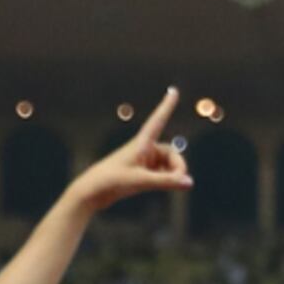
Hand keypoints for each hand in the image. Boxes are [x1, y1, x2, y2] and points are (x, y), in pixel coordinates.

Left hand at [64, 89, 193, 213]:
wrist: (93, 192)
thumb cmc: (113, 181)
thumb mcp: (141, 181)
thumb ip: (167, 181)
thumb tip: (189, 182)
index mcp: (141, 143)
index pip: (158, 120)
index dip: (166, 106)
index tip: (174, 91)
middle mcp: (145, 149)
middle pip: (173, 154)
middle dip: (178, 168)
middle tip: (180, 182)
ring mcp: (144, 161)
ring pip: (170, 166)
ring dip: (172, 176)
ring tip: (168, 187)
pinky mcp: (143, 172)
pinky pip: (163, 174)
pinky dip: (167, 181)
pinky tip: (163, 188)